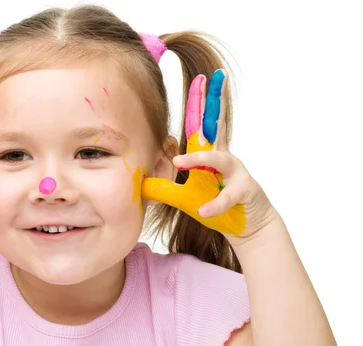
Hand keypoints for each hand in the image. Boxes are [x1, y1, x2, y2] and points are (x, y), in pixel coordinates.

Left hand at [142, 70, 273, 237]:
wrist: (247, 225)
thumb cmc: (215, 204)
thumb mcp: (185, 197)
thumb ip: (166, 189)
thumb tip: (141, 184)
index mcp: (211, 154)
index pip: (201, 126)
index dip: (199, 103)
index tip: (199, 77)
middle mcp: (225, 157)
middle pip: (219, 125)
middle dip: (216, 101)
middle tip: (215, 76)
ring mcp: (237, 173)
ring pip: (220, 160)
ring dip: (199, 159)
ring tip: (178, 163)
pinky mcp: (245, 192)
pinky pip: (228, 196)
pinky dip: (215, 204)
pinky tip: (204, 210)